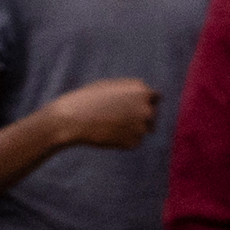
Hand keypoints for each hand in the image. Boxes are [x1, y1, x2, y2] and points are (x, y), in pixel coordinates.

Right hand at [41, 77, 158, 151]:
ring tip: (109, 125)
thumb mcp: (112, 87)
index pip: (156, 98)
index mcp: (142, 91)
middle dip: (140, 117)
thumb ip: (131, 91)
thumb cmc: (89, 99)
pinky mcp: (134, 143)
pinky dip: (122, 140)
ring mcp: (141, 127)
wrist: (73, 119)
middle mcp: (146, 109)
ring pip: (142, 130)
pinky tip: (107, 135)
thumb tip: (146, 97)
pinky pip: (132, 142)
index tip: (133, 106)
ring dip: (130, 129)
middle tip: (118, 119)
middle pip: (153, 116)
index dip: (145, 102)